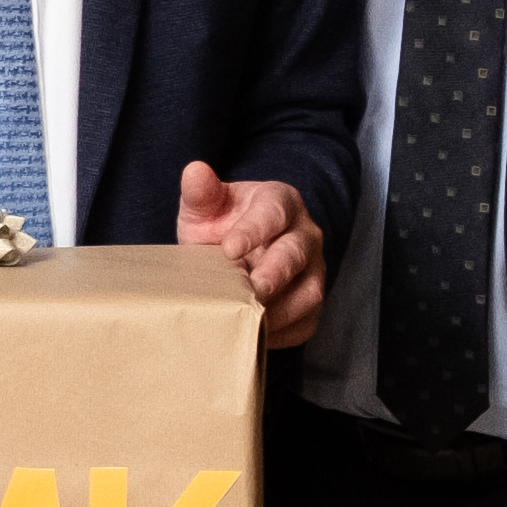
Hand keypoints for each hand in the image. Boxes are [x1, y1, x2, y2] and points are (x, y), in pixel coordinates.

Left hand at [176, 158, 325, 349]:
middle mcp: (303, 234)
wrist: (233, 252)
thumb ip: (201, 192)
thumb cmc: (222, 224)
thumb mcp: (205, 206)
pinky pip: (307, 320)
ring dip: (281, 310)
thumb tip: (194, 171)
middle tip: (250, 292)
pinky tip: (257, 336)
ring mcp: (313, 268)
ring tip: (249, 321)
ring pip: (310, 291)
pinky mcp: (309, 299)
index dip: (253, 231)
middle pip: (297, 254)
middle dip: (274, 275)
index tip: (229, 249)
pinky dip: (285, 333)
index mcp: (280, 202)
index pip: (273, 213)